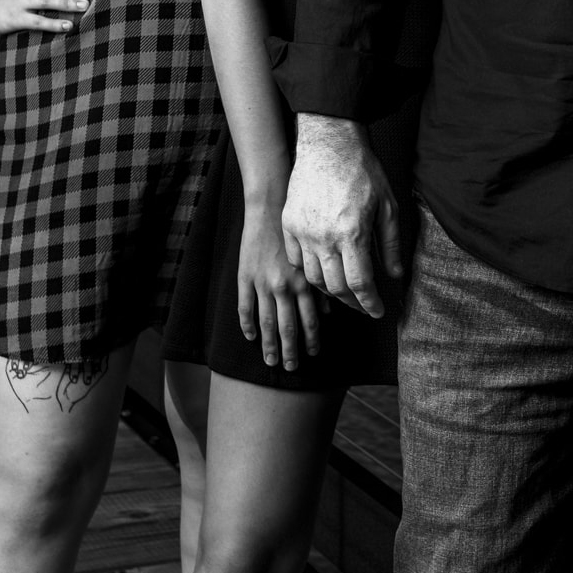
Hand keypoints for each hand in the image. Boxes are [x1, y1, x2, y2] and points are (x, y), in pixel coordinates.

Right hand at [236, 198, 321, 369]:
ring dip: (269, 345)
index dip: (312, 340)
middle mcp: (284, 286)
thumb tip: (328, 311)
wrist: (271, 205)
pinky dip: (247, 324)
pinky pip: (245, 307)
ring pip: (266, 322)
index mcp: (304, 282)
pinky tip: (250, 337)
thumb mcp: (318, 254)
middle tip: (292, 368)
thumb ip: (322, 284)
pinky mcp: (245, 276)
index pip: (310, 321)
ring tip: (271, 360)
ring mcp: (262, 283)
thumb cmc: (300, 227)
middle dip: (291, 351)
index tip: (313, 355)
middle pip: (287, 327)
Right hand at [282, 115, 401, 316]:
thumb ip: (391, 244)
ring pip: (313, 277)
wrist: (329, 143)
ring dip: (330, 289)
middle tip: (363, 303)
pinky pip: (295, 259)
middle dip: (352, 301)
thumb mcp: (388, 206)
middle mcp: (324, 236)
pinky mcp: (289, 222)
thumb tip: (394, 275)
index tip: (377, 310)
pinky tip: (322, 269)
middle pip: (335, 287)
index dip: (369, 302)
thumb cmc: (362, 171)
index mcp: (352, 233)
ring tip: (344, 289)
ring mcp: (302, 230)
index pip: (359, 283)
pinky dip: (308, 270)